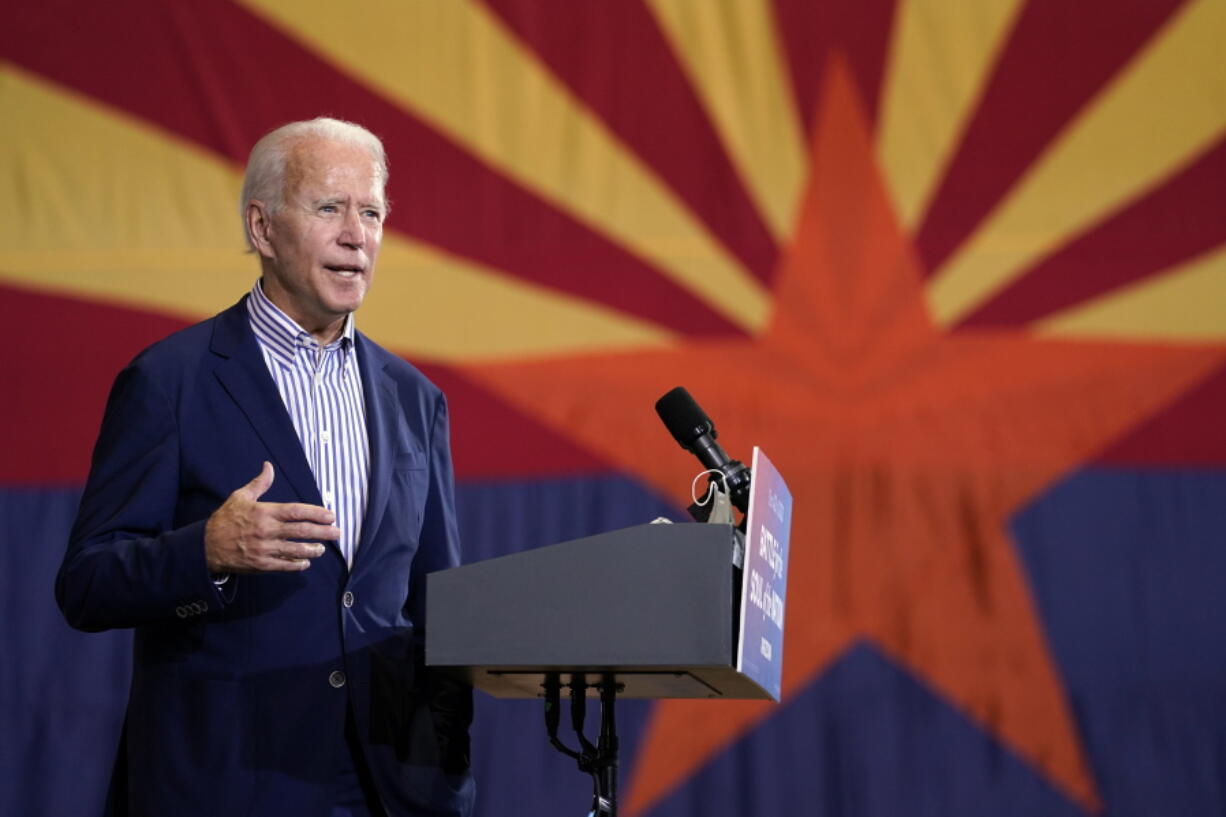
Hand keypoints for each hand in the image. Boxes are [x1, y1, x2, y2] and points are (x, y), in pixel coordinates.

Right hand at [204, 462, 337, 572]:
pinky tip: (305, 562)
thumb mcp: (240, 497)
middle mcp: (266, 530)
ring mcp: (264, 549)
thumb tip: (269, 466)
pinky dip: (296, 564)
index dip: (316, 514)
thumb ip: (259, 483)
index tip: (331, 516)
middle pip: (301, 531)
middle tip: (337, 533)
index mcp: (264, 512)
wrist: (205, 545)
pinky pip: (283, 565)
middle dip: (322, 532)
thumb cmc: (225, 519)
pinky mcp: (260, 564)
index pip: (296, 511)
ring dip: (313, 550)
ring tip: (323, 549)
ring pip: (295, 550)